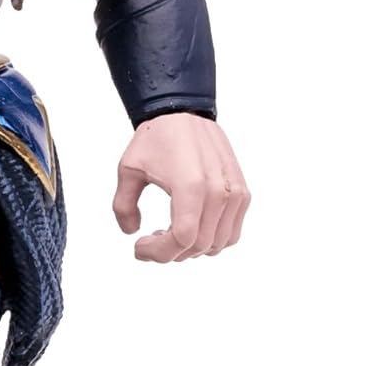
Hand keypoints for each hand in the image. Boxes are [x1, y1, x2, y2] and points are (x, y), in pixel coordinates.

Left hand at [112, 113, 249, 262]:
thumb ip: (123, 206)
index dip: (158, 252)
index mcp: (191, 185)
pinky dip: (210, 240)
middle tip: (150, 241)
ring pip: (217, 244)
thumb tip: (132, 232)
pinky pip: (231, 233)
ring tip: (168, 232)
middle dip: (170, 252)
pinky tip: (189, 227)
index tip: (139, 247)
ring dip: (190, 249)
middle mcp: (219, 191)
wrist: (184, 113)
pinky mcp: (242, 193)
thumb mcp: (128, 171)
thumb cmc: (155, 139)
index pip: (182, 239)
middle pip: (199, 245)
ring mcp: (235, 193)